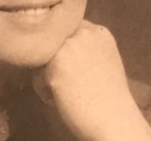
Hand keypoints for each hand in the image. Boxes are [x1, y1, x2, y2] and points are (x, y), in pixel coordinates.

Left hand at [32, 20, 150, 140]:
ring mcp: (69, 46)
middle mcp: (83, 33)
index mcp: (98, 32)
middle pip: (52, 43)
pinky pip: (36, 76)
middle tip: (66, 83)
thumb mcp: (103, 60)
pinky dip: (43, 91)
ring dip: (46, 76)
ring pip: (42, 58)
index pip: (67, 30)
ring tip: (63, 93)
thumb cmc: (109, 97)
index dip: (63, 50)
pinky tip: (59, 100)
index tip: (68, 68)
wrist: (114, 120)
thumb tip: (57, 47)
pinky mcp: (55, 63)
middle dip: (53, 62)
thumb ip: (84, 48)